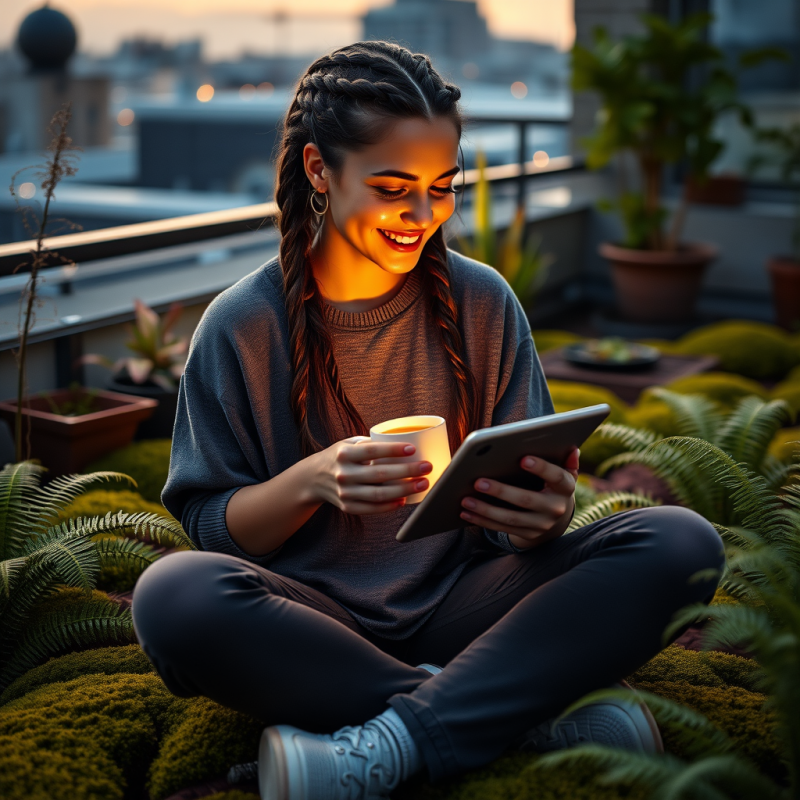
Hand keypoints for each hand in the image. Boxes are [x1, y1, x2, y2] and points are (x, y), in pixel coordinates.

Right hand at [311, 435, 432, 515]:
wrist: (313, 478)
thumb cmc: (340, 457)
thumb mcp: (349, 444)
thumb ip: (371, 444)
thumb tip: (404, 440)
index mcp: (344, 454)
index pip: (372, 450)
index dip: (393, 450)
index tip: (413, 448)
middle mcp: (343, 473)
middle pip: (380, 474)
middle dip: (407, 471)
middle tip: (427, 467)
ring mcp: (345, 492)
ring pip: (379, 494)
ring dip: (405, 490)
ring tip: (422, 484)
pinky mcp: (347, 506)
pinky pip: (372, 509)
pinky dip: (390, 506)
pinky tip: (404, 499)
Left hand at [459, 447, 579, 549]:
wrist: (557, 519)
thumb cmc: (553, 486)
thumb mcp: (563, 473)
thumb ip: (566, 461)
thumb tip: (572, 448)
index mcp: (565, 487)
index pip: (556, 477)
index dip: (541, 468)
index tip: (522, 459)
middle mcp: (556, 508)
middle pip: (526, 500)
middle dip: (500, 491)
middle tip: (478, 481)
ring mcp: (541, 524)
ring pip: (510, 518)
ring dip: (486, 510)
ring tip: (466, 500)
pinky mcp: (528, 534)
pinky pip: (502, 528)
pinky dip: (483, 521)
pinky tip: (466, 513)